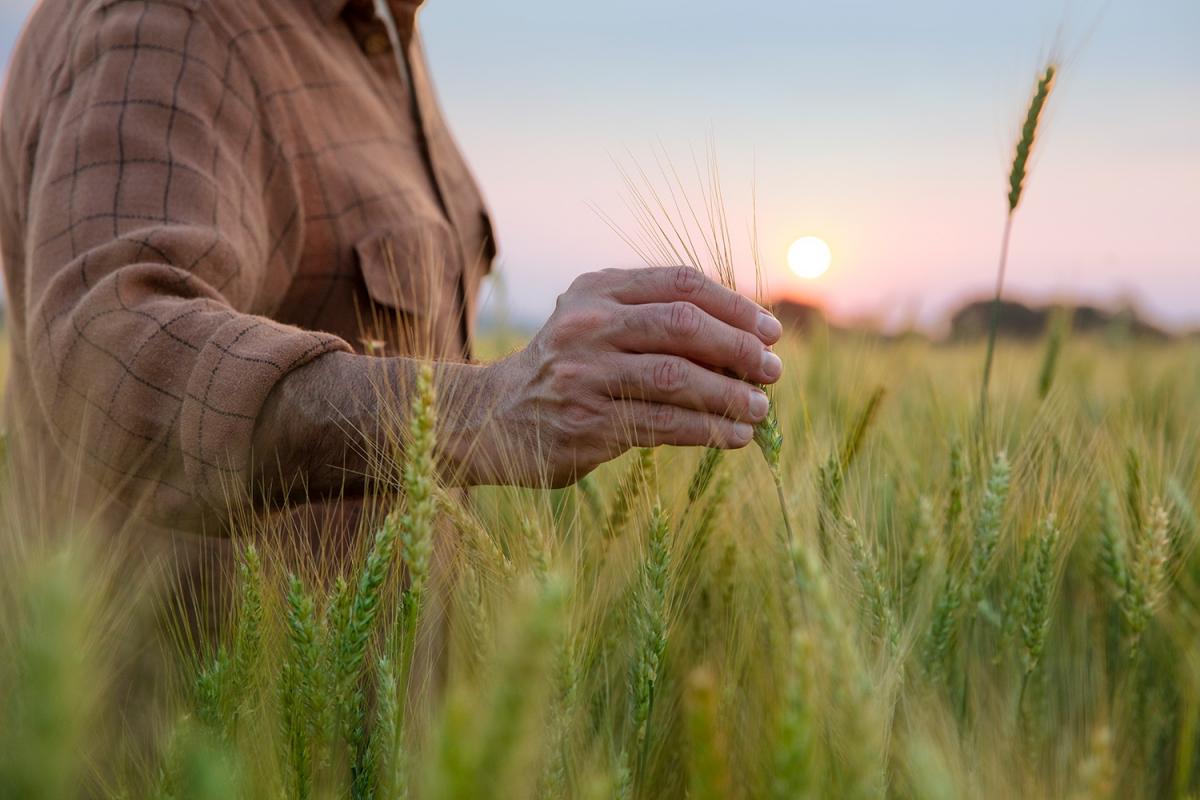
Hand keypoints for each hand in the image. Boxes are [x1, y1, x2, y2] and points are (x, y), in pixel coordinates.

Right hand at [466, 266, 783, 486]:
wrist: (493, 417)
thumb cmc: (566, 369)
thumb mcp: (595, 322)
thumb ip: (652, 316)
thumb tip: (744, 336)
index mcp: (597, 290)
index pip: (680, 283)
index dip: (734, 305)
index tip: (771, 331)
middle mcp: (588, 325)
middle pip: (683, 325)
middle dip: (739, 348)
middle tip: (773, 370)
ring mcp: (584, 374)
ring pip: (678, 378)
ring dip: (730, 394)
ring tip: (760, 408)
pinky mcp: (586, 423)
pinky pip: (664, 424)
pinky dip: (708, 430)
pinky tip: (735, 436)